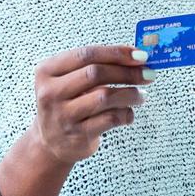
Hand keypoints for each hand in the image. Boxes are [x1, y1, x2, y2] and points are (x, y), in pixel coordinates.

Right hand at [28, 44, 150, 165]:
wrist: (50, 143)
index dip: (116, 53)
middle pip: (95, 73)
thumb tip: (137, 56)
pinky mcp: (77, 135)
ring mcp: (63, 115)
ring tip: (140, 95)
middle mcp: (50, 92)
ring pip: (105, 96)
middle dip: (127, 72)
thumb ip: (96, 66)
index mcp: (47, 71)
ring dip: (130, 94)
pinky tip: (129, 112)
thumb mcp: (68, 80)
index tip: (140, 54)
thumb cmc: (67, 103)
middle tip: (148, 74)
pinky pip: (110, 119)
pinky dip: (126, 113)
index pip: (86, 54)